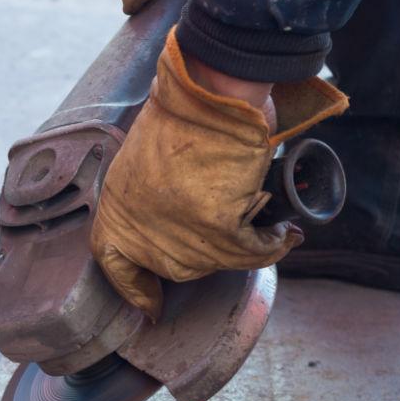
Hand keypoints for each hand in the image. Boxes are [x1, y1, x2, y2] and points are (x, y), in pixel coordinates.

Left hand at [89, 29, 302, 320]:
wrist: (211, 92)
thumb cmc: (185, 114)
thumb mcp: (144, 159)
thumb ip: (151, 195)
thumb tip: (178, 219)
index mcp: (117, 207)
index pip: (114, 264)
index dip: (133, 289)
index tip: (149, 308)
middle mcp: (142, 228)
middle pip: (176, 266)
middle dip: (205, 250)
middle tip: (230, 227)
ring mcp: (177, 233)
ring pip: (217, 261)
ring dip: (244, 245)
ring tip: (265, 224)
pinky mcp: (216, 228)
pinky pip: (251, 251)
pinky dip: (272, 243)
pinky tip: (284, 232)